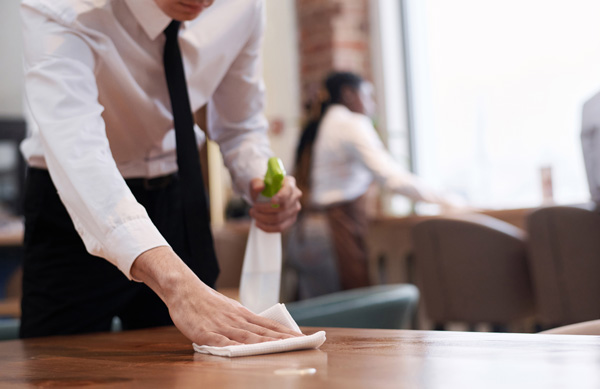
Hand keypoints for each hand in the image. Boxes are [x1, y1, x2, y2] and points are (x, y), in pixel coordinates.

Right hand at [131, 246, 302, 345]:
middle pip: (262, 332)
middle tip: (298, 344)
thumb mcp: (230, 309)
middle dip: (281, 339)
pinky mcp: (205, 332)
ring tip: (280, 348)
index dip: (284, 332)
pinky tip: (242, 352)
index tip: (300, 337)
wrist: (184, 290)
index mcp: (243, 314)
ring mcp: (221, 326)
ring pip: (246, 336)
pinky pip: (220, 342)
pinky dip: (232, 347)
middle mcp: (236, 320)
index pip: (268, 324)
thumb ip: (244, 321)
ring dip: (264, 343)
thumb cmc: (207, 302)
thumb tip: (261, 330)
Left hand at [248, 175, 301, 231]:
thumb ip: (256, 183)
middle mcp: (296, 195)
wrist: (264, 194)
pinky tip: (258, 223)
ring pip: (279, 218)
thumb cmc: (262, 187)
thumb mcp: (257, 181)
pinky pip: (280, 227)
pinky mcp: (291, 219)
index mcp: (290, 182)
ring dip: (263, 218)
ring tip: (253, 214)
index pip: (288, 190)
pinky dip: (267, 227)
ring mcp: (295, 209)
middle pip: (283, 207)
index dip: (281, 196)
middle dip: (265, 209)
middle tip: (253, 208)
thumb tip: (259, 187)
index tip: (272, 201)